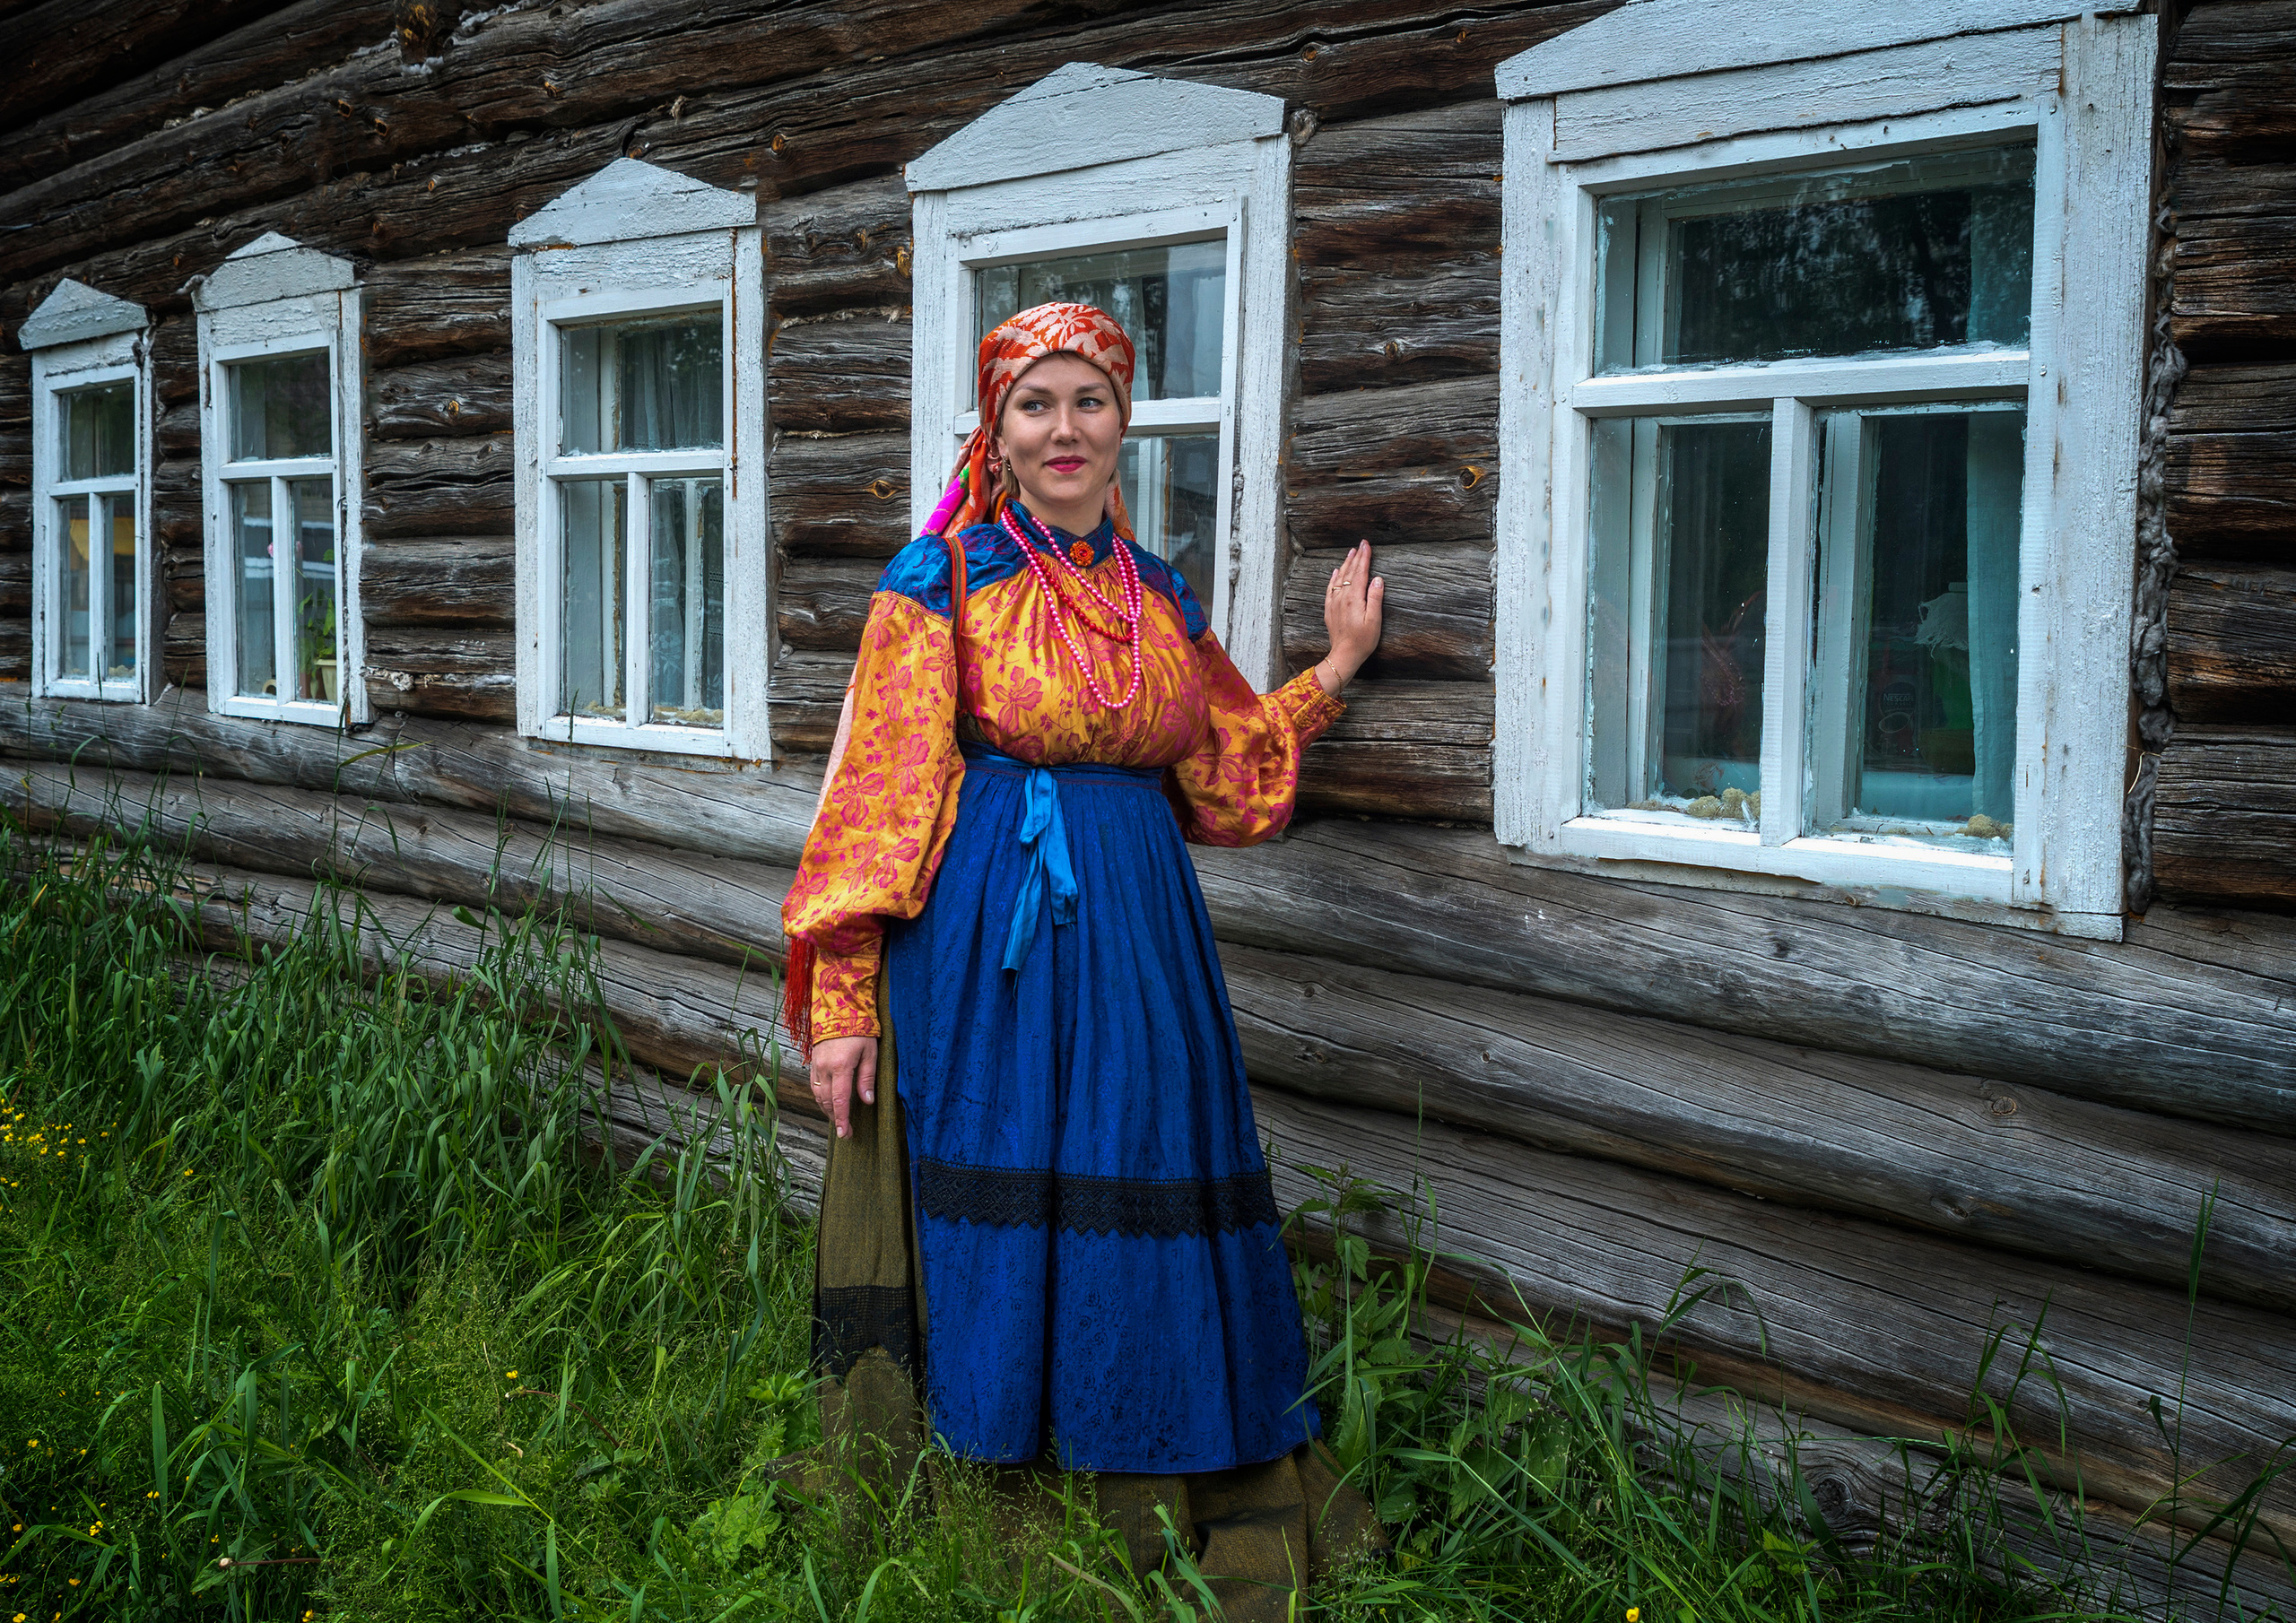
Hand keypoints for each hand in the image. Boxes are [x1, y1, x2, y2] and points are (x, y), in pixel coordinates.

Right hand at [808, 1035, 876, 1138]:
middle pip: (826, 1101)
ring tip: (838, 1120)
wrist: (839, 1010)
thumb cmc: (859, 1031)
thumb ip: (867, 1078)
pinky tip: (828, 1103)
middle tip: (845, 1132)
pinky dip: (821, 1098)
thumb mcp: (870, 1053)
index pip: (839, 1100)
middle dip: (835, 1119)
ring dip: (827, 1110)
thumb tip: (867, 1101)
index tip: (844, 1133)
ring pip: (818, 1095)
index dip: (842, 1119)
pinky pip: (814, 1085)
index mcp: (841, 1066)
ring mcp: (816, 1065)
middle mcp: (825, 1068)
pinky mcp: (813, 1062)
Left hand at [1317, 540, 1383, 696]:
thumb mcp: (1374, 620)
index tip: (1367, 545)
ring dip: (1346, 564)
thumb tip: (1377, 579)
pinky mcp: (1330, 610)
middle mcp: (1342, 597)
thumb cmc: (1363, 640)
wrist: (1344, 654)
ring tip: (1351, 553)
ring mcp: (1334, 603)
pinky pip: (1330, 588)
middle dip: (1356, 557)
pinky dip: (1334, 578)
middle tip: (1361, 544)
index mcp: (1355, 598)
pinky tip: (1336, 572)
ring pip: (1340, 578)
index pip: (1360, 572)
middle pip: (1350, 572)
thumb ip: (1375, 598)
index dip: (1364, 557)